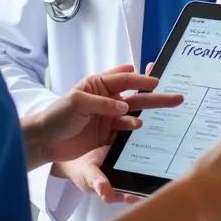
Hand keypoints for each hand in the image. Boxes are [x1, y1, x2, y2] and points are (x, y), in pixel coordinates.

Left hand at [31, 64, 182, 196]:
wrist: (44, 141)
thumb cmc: (56, 115)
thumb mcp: (77, 102)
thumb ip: (102, 103)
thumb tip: (124, 106)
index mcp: (98, 84)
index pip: (125, 79)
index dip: (142, 80)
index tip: (157, 82)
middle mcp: (107, 98)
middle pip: (135, 95)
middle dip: (156, 95)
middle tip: (177, 97)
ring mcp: (109, 116)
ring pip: (134, 112)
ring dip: (145, 113)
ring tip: (155, 115)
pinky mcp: (108, 133)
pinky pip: (125, 128)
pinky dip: (133, 127)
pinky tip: (138, 126)